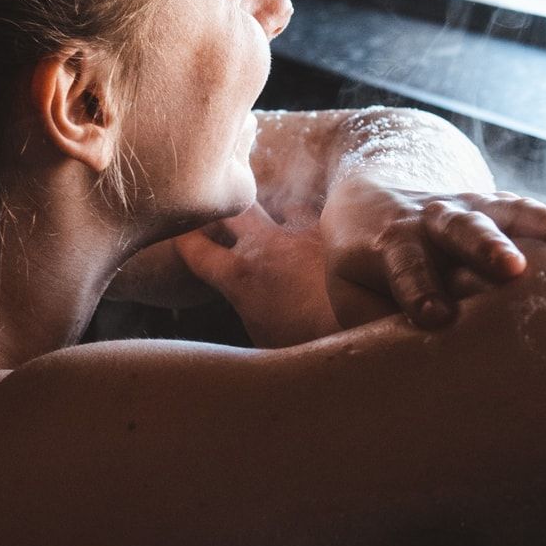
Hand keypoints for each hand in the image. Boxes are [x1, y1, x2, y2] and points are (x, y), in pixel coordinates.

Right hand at [172, 203, 340, 348]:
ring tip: (280, 216)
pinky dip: (316, 220)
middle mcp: (265, 245)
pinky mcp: (334, 229)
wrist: (364, 319)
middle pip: (233, 212)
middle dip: (224, 210)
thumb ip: (251, 314)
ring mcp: (301, 232)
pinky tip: (323, 227)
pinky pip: (320, 212)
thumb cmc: (311, 342)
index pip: (196, 250)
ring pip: (280, 203)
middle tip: (222, 213)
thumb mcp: (265, 341)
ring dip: (277, 210)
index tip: (180, 235)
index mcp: (240, 276)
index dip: (184, 240)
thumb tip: (251, 309)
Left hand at [317, 175, 545, 331]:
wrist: (373, 197)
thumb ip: (373, 327)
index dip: (420, 289)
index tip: (436, 318)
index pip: (404, 265)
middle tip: (510, 269)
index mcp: (391, 243)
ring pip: (512, 212)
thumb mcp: (353, 294)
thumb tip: (392, 383)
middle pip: (461, 228)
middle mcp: (435, 218)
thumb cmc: (364, 269)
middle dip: (488, 248)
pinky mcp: (504, 208)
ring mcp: (474, 207)